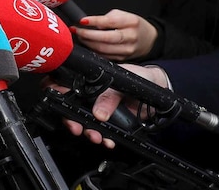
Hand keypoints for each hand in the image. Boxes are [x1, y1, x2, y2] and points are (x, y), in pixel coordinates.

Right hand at [53, 64, 169, 147]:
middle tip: (76, 127)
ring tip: (96, 137)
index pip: (66, 86)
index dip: (58, 95)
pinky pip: (103, 133)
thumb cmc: (139, 76)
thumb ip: (109, 97)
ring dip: (89, 133)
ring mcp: (100, 110)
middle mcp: (91, 96)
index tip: (60, 106)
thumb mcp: (122, 81)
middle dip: (72, 121)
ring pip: (85, 123)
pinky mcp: (112, 123)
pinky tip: (109, 141)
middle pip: (72, 109)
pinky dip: (105, 139)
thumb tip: (98, 113)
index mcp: (90, 81)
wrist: (160, 89)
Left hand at [72, 9, 157, 60]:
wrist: (149, 39)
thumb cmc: (133, 25)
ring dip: (88, 43)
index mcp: (131, 22)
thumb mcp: (124, 15)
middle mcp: (130, 37)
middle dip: (87, 35)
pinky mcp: (123, 58)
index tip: (81, 20)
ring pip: (103, 49)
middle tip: (76, 30)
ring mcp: (127, 50)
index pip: (110, 22)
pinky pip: (105, 56)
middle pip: (105, 38)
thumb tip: (91, 24)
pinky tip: (87, 45)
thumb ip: (108, 18)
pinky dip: (93, 51)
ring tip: (79, 36)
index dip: (94, 21)